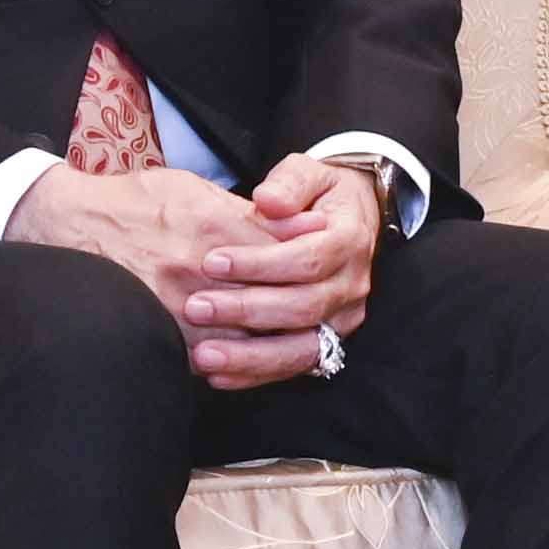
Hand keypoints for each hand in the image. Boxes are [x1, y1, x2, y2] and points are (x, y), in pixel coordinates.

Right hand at [5, 156, 380, 390]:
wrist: (66, 223)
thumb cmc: (134, 203)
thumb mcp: (194, 190)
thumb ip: (250, 212)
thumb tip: (306, 223)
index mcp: (212, 229)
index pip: (283, 256)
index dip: (308, 267)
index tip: (323, 272)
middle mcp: (196, 271)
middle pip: (270, 303)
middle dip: (297, 311)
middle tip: (319, 317)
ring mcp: (173, 306)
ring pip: (242, 337)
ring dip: (271, 344)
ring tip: (292, 343)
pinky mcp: (153, 332)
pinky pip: (201, 358)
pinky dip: (230, 362)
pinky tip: (245, 361)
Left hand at [183, 155, 385, 389]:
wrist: (349, 217)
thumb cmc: (319, 193)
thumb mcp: (308, 173)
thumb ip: (289, 183)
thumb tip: (268, 200)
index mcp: (350, 240)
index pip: (308, 259)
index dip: (260, 264)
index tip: (212, 261)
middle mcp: (352, 285)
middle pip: (304, 306)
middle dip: (247, 310)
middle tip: (195, 307)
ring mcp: (342, 318)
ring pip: (302, 347)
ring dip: (251, 356)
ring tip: (203, 354)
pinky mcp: (327, 341)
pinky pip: (294, 365)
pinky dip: (255, 374)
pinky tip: (217, 375)